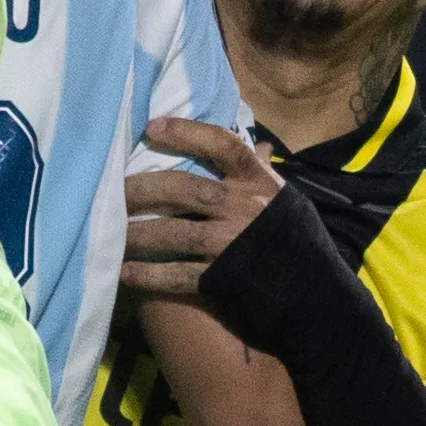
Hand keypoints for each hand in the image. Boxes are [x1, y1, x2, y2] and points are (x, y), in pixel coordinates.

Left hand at [122, 117, 288, 296]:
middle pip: (183, 188)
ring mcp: (232, 244)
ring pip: (172, 233)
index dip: (186, 132)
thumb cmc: (295, 240)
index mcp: (258, 183)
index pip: (223, 145)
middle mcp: (244, 208)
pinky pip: (177, 274)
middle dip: (141, 189)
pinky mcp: (224, 279)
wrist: (318, 298)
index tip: (152, 127)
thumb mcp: (284, 200)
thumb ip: (262, 174)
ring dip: (135, 234)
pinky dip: (148, 276)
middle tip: (110, 191)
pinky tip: (123, 273)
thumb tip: (259, 144)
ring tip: (108, 232)